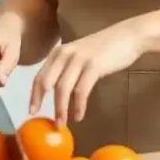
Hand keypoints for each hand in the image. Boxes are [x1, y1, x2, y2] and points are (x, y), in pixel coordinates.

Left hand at [29, 19, 144, 125]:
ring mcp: (78, 59)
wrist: (128, 36)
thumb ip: (67, 69)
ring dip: (61, 109)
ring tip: (62, 123)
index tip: (31, 112)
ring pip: (62, 88)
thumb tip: (57, 92)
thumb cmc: (105, 49)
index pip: (39, 76)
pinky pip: (81, 90)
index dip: (34, 95)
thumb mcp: (79, 55)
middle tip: (46, 121)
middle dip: (43, 104)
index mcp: (58, 52)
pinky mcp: (93, 65)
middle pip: (46, 83)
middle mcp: (64, 54)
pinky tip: (79, 116)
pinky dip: (78, 106)